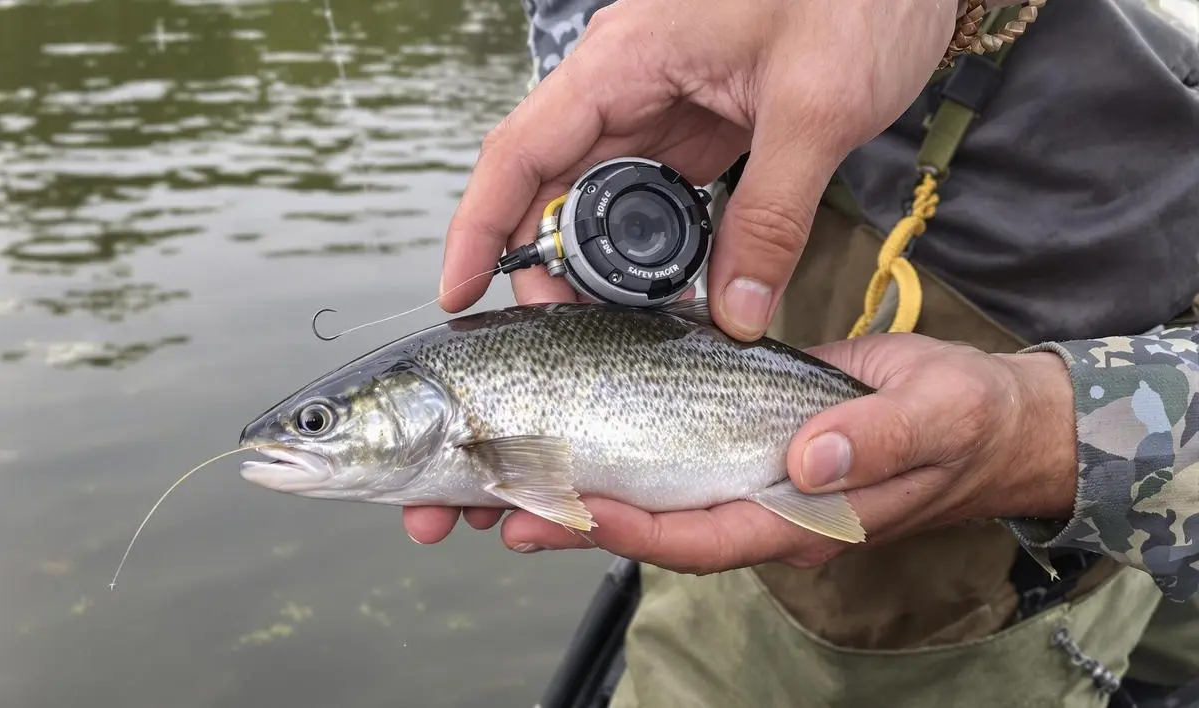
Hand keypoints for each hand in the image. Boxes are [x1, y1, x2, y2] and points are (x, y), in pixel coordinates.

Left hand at [404, 334, 1079, 574]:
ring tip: (500, 466)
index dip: (629, 529)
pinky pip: (667, 435)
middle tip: (491, 507)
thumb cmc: (962, 423)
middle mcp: (758, 501)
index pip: (698, 535)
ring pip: (646, 484)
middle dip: (570, 518)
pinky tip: (570, 394)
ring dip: (575, 476)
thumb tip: (808, 463)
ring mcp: (745, 470)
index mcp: (800, 517)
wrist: (980, 412)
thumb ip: (870, 444)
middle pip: (649, 521)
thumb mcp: (931, 422)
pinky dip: (614, 421)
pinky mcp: (739, 429)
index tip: (564, 512)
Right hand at [413, 0, 961, 544]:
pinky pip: (655, 193)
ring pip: (600, 195)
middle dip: (545, 263)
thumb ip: (770, 218)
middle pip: (551, 182)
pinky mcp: (700, 123)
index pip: (520, 149)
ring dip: (600, 263)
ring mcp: (663, 102)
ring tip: (612, 328)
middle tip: (565, 338)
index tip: (458, 291)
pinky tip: (667, 292)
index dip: (479, 225)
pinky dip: (654, 247)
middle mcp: (628, 80)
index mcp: (626, 58)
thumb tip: (734, 313)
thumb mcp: (816, 110)